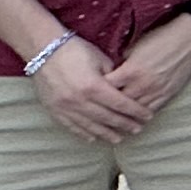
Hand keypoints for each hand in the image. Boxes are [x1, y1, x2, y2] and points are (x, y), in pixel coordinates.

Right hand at [30, 36, 148, 142]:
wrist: (43, 50)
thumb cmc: (74, 50)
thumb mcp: (100, 59)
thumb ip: (113, 77)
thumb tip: (124, 89)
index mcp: (94, 86)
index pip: (120, 104)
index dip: (136, 111)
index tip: (147, 116)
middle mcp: (80, 100)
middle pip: (108, 118)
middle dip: (125, 124)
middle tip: (138, 129)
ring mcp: (65, 107)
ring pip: (90, 126)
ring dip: (106, 134)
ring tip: (119, 139)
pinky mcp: (54, 110)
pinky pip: (71, 126)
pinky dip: (83, 133)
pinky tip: (93, 138)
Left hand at [107, 16, 190, 127]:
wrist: (189, 37)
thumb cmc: (161, 37)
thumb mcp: (135, 46)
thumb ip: (123, 62)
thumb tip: (114, 72)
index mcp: (131, 71)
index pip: (107, 88)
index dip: (98, 92)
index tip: (91, 93)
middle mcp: (142, 84)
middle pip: (119, 104)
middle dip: (109, 108)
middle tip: (99, 112)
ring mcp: (157, 91)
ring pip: (136, 111)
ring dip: (126, 116)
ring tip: (116, 121)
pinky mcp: (169, 94)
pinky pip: (152, 110)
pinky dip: (142, 115)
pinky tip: (136, 117)